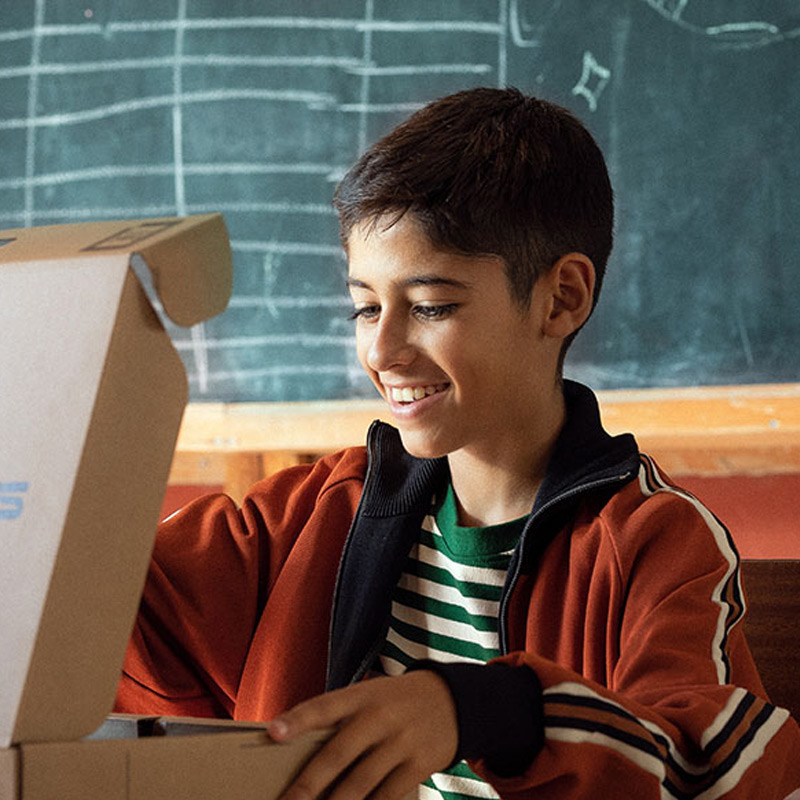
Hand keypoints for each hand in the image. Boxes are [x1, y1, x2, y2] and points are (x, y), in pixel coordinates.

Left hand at [268, 670, 458, 799]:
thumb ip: (340, 719)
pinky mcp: (418, 765)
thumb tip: (300, 756)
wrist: (453, 700)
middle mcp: (380, 717)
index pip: (324, 706)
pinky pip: (386, 797)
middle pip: (337, 754)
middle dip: (307, 785)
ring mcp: (401, 742)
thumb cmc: (395, 701)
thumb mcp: (370, 696)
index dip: (298, 719)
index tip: (273, 732)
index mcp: (361, 696)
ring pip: (359, 784)